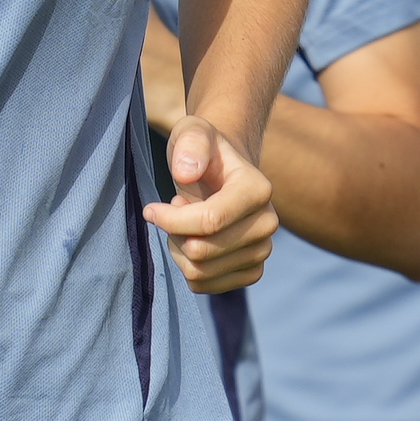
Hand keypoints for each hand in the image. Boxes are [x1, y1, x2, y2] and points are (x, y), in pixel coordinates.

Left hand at [144, 114, 278, 292]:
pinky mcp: (252, 271)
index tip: (151, 209)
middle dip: (174, 234)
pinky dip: (189, 269)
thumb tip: (187, 174)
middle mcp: (268, 223)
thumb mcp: (193, 133)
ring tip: (183, 224)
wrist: (223, 172)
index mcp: (258, 190)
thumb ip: (191, 145)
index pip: (209, 221)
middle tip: (174, 211)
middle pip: (202, 251)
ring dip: (179, 251)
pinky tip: (192, 242)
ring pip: (201, 272)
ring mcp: (262, 250)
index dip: (171, 220)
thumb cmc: (204, 151)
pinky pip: (207, 286)